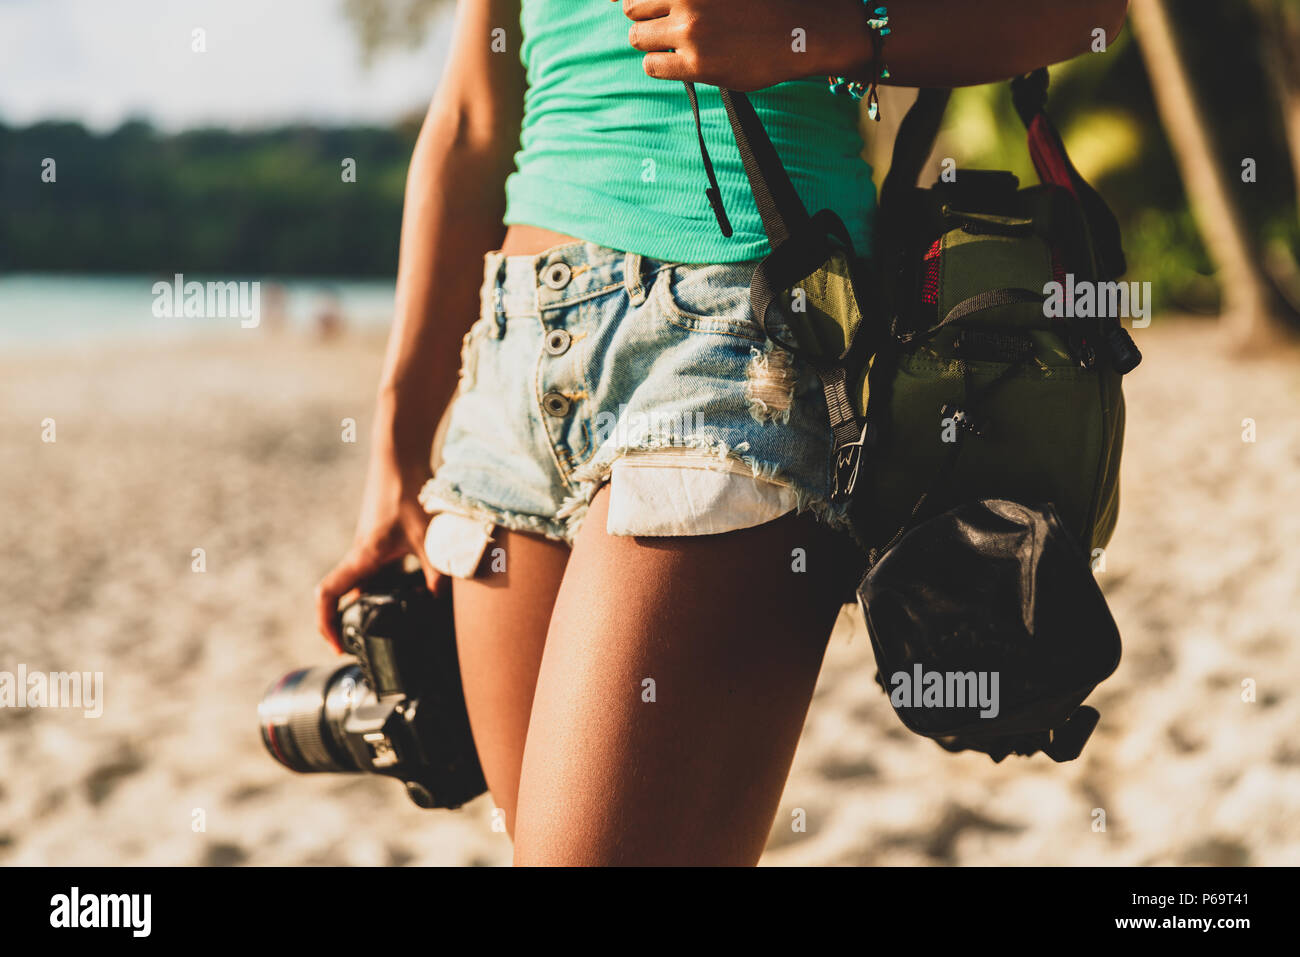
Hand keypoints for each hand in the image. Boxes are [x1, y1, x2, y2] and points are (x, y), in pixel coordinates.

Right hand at [315, 448, 443, 651]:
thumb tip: (442, 604)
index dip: (326, 623)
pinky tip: (424, 591)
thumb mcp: (429, 537)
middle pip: (349, 596)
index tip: (337, 645)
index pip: (328, 595)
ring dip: (380, 603)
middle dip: (356, 622)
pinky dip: (397, 585)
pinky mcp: (387, 539)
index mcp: (363, 556)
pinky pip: (385, 570)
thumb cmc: (410, 490)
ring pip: (370, 584)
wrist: (402, 454)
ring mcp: (373, 546)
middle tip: (374, 644)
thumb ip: (438, 571)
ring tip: (404, 623)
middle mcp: (362, 554)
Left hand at [617, 0, 871, 90]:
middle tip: (659, 28)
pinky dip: (658, 65)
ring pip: (636, 38)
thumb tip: (668, 1)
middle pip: (633, 8)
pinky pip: (651, 66)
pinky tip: (676, 63)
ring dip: (649, 44)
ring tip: (670, 47)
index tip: (648, 9)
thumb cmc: (767, 4)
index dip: (642, 1)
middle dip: (643, 18)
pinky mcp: (696, 63)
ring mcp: (690, 30)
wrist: (801, 31)